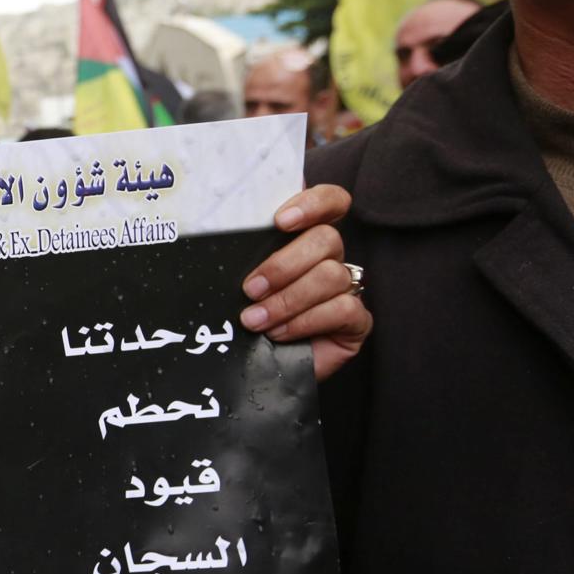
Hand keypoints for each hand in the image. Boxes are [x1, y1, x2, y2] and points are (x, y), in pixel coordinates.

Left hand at [239, 185, 370, 381]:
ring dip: (287, 301)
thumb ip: (240, 258)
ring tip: (256, 321)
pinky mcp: (356, 322)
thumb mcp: (236, 284)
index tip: (280, 221)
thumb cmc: (244, 322)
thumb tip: (216, 239)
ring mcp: (347, 289)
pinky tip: (281, 334)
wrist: (255, 371)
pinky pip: (343, 309)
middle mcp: (330, 259)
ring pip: (331, 275)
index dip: (313, 202)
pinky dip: (306, 322)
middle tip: (251, 290)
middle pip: (326, 239)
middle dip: (283, 266)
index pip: (330, 202)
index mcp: (303, 239)